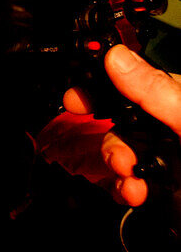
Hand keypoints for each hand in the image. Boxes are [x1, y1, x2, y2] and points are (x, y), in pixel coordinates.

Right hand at [62, 45, 180, 206]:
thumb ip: (156, 93)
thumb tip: (117, 58)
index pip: (137, 81)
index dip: (105, 87)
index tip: (79, 98)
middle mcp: (172, 126)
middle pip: (122, 119)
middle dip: (113, 138)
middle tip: (115, 150)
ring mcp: (167, 157)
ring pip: (120, 150)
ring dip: (117, 166)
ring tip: (130, 177)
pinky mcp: (160, 184)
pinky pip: (125, 178)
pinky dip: (123, 187)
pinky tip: (135, 192)